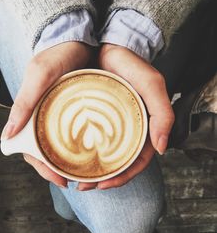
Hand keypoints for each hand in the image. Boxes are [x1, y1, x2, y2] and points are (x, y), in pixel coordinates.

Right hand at [1, 42, 90, 187]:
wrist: (79, 41)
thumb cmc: (58, 55)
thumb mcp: (40, 76)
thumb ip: (24, 102)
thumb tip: (7, 137)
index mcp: (32, 113)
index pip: (31, 149)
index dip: (43, 168)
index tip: (60, 179)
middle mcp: (45, 117)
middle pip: (47, 151)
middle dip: (57, 169)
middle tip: (75, 180)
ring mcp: (61, 114)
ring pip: (61, 144)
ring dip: (69, 160)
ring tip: (84, 172)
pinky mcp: (76, 109)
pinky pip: (76, 131)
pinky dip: (80, 144)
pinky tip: (91, 151)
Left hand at [77, 44, 173, 190]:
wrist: (110, 47)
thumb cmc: (132, 65)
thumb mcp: (152, 85)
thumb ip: (163, 113)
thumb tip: (161, 148)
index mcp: (142, 128)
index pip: (136, 161)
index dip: (122, 176)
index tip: (102, 185)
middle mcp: (126, 129)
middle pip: (117, 162)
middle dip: (102, 178)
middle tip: (82, 185)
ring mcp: (110, 124)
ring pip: (103, 153)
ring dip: (90, 168)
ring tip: (73, 175)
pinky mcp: (96, 116)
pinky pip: (90, 137)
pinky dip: (82, 149)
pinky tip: (69, 153)